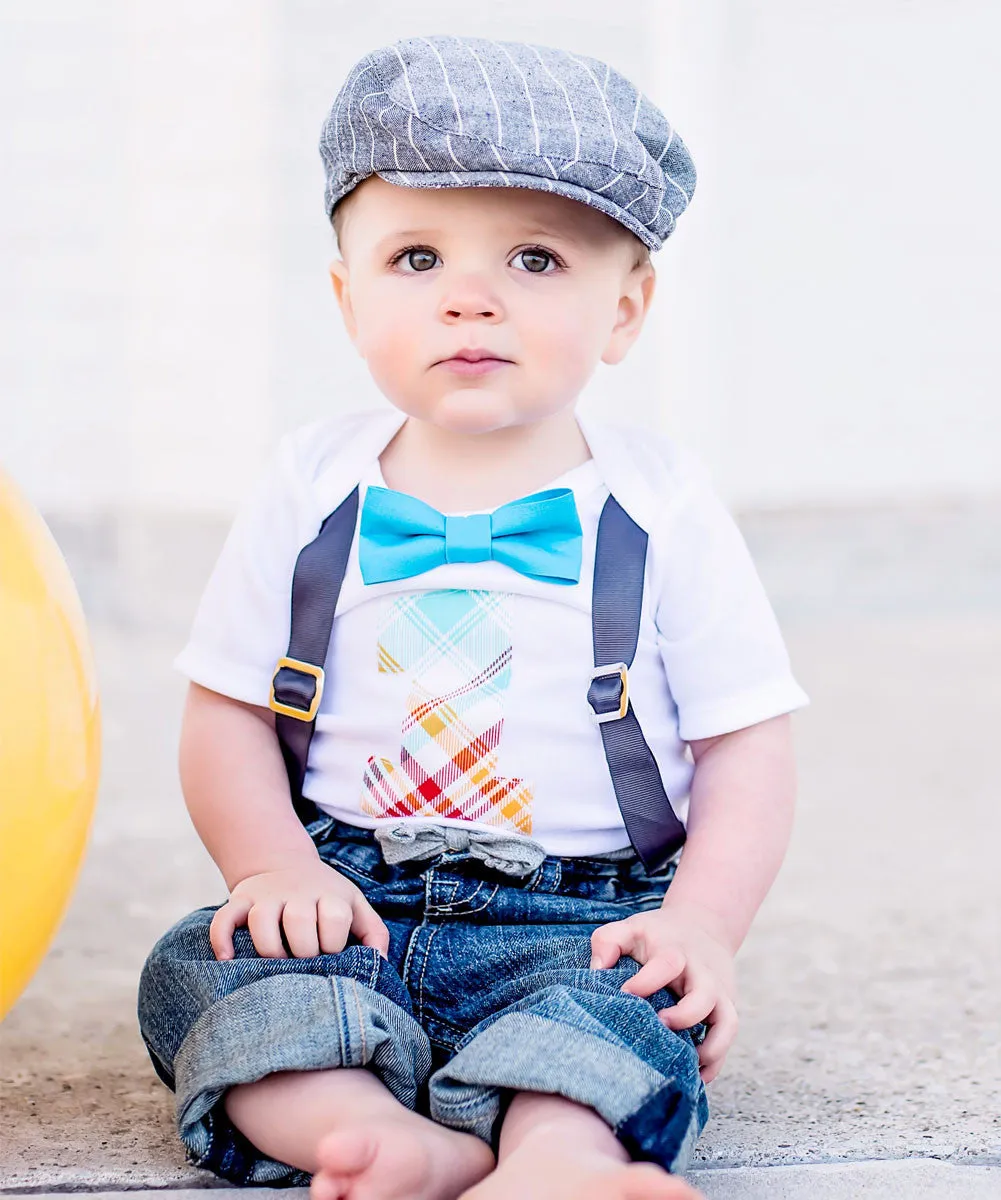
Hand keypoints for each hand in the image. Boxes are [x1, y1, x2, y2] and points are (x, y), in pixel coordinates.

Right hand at [209, 858, 389, 961]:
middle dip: (303, 952)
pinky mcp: (240, 900)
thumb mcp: (355, 906)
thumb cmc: (326, 898)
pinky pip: (224, 918)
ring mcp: (266, 896)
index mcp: (329, 895)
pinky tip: (227, 959)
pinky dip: (221, 939)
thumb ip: (374, 933)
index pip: (335, 918)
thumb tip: (380, 965)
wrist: (285, 865)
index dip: (334, 944)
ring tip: (276, 964)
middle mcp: (297, 892)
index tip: (331, 954)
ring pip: (261, 922)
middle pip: (299, 922)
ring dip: (268, 950)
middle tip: (304, 962)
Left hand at [589, 901, 737, 1083]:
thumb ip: (607, 942)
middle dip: (683, 1015)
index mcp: (676, 952)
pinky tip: (695, 1075)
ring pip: (727, 1021)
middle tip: (659, 1025)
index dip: (646, 982)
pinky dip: (717, 1060)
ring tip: (683, 1061)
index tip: (625, 995)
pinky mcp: (726, 1008)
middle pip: (704, 995)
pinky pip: (729, 1038)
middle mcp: (702, 974)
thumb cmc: (658, 935)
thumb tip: (595, 971)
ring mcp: (718, 992)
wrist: (704, 925)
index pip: (668, 964)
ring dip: (709, 1047)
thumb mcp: (631, 928)